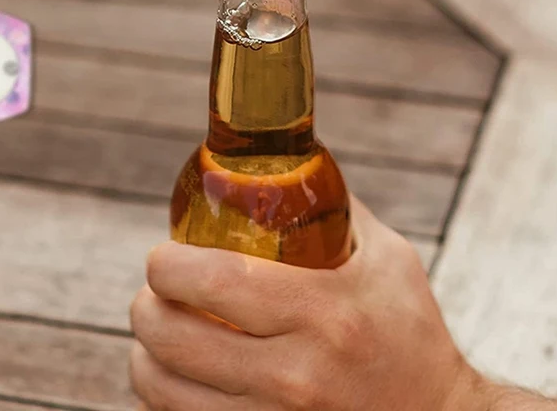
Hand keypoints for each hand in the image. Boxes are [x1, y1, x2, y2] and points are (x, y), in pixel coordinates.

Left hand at [129, 197, 483, 409]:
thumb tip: (284, 169)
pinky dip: (167, 400)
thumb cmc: (411, 332)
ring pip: (167, 393)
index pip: (218, 282)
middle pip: (176, 340)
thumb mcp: (388, 258)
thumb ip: (335, 209)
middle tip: (153, 291)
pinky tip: (177, 378)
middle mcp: (295, 374)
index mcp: (323, 312)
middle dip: (145, 309)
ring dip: (145, 357)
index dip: (170, 266)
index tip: (161, 255)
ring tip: (156, 334)